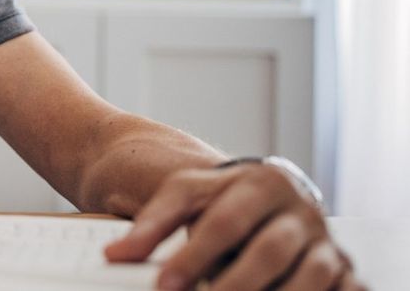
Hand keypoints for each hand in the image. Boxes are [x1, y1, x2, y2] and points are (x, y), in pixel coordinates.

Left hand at [104, 163, 365, 289]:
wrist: (263, 193)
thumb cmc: (217, 196)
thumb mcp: (183, 194)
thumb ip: (151, 223)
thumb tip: (114, 256)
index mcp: (260, 182)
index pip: (223, 222)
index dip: (193, 257)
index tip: (164, 285)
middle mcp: (300, 209)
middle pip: (269, 252)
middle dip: (235, 284)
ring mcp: (325, 240)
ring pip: (311, 277)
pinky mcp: (343, 268)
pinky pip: (346, 290)